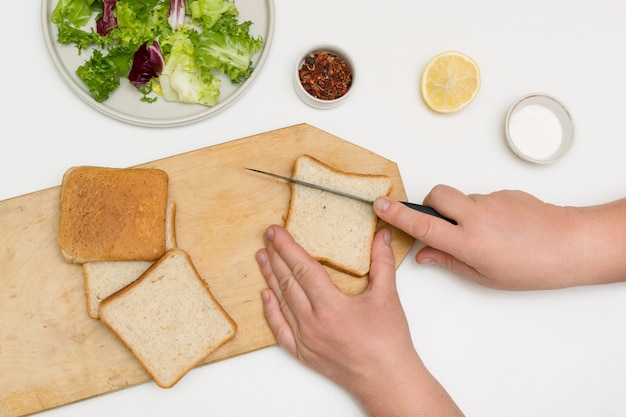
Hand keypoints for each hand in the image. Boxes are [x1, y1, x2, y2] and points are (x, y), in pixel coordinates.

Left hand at [256, 225, 462, 416]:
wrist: (386, 380)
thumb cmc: (388, 343)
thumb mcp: (387, 296)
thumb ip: (382, 261)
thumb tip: (381, 236)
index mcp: (330, 306)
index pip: (302, 267)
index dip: (287, 246)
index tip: (275, 231)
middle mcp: (312, 322)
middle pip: (287, 281)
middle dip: (275, 256)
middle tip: (267, 237)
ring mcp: (305, 339)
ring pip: (281, 301)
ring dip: (270, 277)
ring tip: (262, 257)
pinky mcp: (303, 353)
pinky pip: (279, 328)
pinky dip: (271, 310)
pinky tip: (266, 296)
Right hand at [375, 185, 625, 289]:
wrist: (570, 244)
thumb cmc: (531, 268)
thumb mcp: (484, 276)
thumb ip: (448, 262)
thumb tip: (423, 255)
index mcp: (468, 242)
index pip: (422, 224)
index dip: (397, 215)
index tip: (380, 205)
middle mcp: (476, 217)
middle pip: (437, 195)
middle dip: (429, 203)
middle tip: (439, 222)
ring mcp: (492, 201)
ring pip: (462, 198)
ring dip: (461, 212)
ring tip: (485, 234)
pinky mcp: (505, 192)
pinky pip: (483, 198)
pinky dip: (483, 211)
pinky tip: (502, 229)